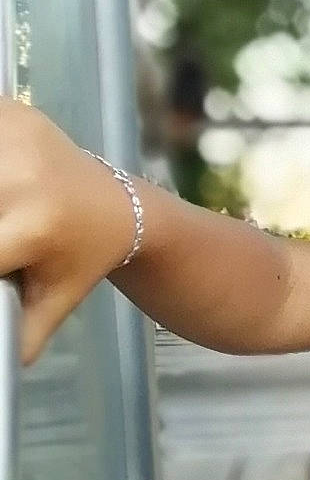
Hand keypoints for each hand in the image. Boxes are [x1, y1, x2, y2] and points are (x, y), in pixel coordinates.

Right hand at [0, 96, 140, 363]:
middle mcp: (25, 176)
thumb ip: (18, 335)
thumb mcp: (50, 303)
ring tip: (7, 216)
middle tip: (4, 233)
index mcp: (34, 227)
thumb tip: (7, 368)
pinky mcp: (12, 111)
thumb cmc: (80, 262)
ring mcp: (17, 136)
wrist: (126, 209)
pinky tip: (1, 178)